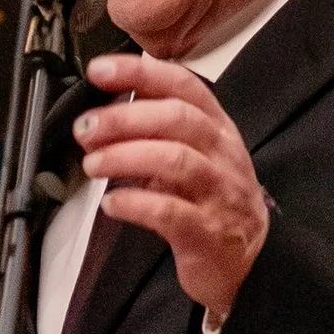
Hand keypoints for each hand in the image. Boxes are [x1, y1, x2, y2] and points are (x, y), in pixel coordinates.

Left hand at [76, 51, 270, 325]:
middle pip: (177, 119)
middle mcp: (223, 154)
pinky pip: (169, 212)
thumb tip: (106, 108)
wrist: (247, 262)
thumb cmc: (212, 202)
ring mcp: (219, 193)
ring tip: (92, 164)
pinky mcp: (208, 232)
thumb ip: (159, 131)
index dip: (140, 73)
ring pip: (174, 160)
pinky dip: (134, 203)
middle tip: (86, 129)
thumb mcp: (195, 156)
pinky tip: (112, 204)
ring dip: (124, 157)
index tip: (100, 70)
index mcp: (217, 128)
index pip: (183, 86)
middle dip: (123, 118)